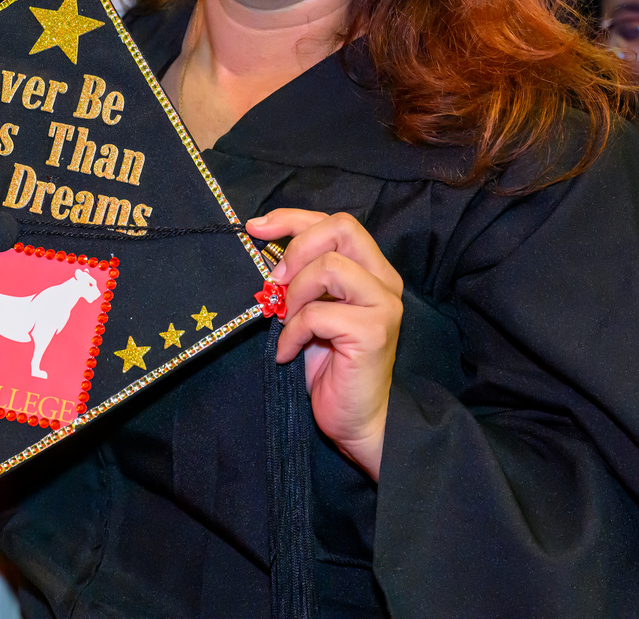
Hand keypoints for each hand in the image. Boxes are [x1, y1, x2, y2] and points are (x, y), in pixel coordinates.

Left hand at [246, 209, 402, 480]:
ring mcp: (383, 305)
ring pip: (329, 266)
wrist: (355, 421)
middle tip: (275, 282)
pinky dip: (292, 333)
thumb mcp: (311, 310)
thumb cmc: (329, 367)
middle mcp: (383, 281)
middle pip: (341, 228)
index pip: (335, 222)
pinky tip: (288, 353)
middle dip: (296, 247)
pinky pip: (318, 314)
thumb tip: (262, 245)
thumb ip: (302, 277)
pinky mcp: (374, 333)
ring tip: (285, 321)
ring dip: (295, 293)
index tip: (255, 227)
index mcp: (371, 269)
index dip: (292, 218)